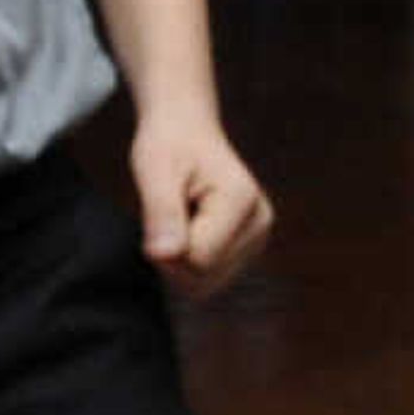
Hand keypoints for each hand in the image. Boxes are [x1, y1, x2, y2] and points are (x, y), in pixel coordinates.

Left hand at [127, 111, 272, 298]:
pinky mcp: (246, 249)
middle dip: (172, 258)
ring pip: (205, 285)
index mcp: (242, 201)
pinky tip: (186, 230)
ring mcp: (257, 238)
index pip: (197, 260)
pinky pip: (208, 280)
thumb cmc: (169, 143)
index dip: (165, 247)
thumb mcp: (154, 169)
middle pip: (203, 278)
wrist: (186, 129)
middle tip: (163, 216)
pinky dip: (188, 264)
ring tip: (177, 220)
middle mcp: (259, 223)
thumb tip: (162, 256)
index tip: (158, 210)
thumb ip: (161, 213)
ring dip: (179, 262)